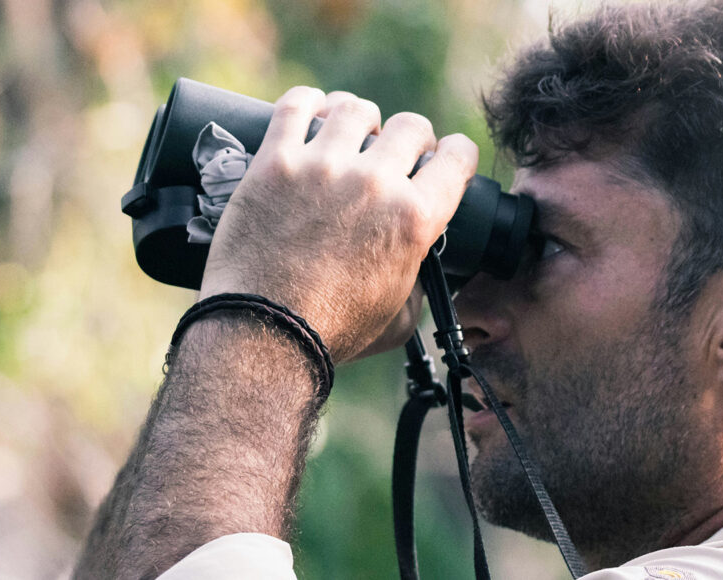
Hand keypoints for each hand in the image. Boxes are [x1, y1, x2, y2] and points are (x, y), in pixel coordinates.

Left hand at [198, 87, 476, 361]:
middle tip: (393, 154)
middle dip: (409, 138)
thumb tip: (417, 265)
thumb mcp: (400, 318)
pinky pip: (296, 105)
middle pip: (410, 126)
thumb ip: (419, 283)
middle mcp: (375, 184)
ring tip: (348, 133)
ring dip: (358, 118)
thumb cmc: (332, 333)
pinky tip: (310, 111)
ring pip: (355, 108)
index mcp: (414, 219)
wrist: (264, 334)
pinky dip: (308, 102)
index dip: (457, 154)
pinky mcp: (275, 162)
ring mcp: (323, 167)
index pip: (457, 157)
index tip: (444, 157)